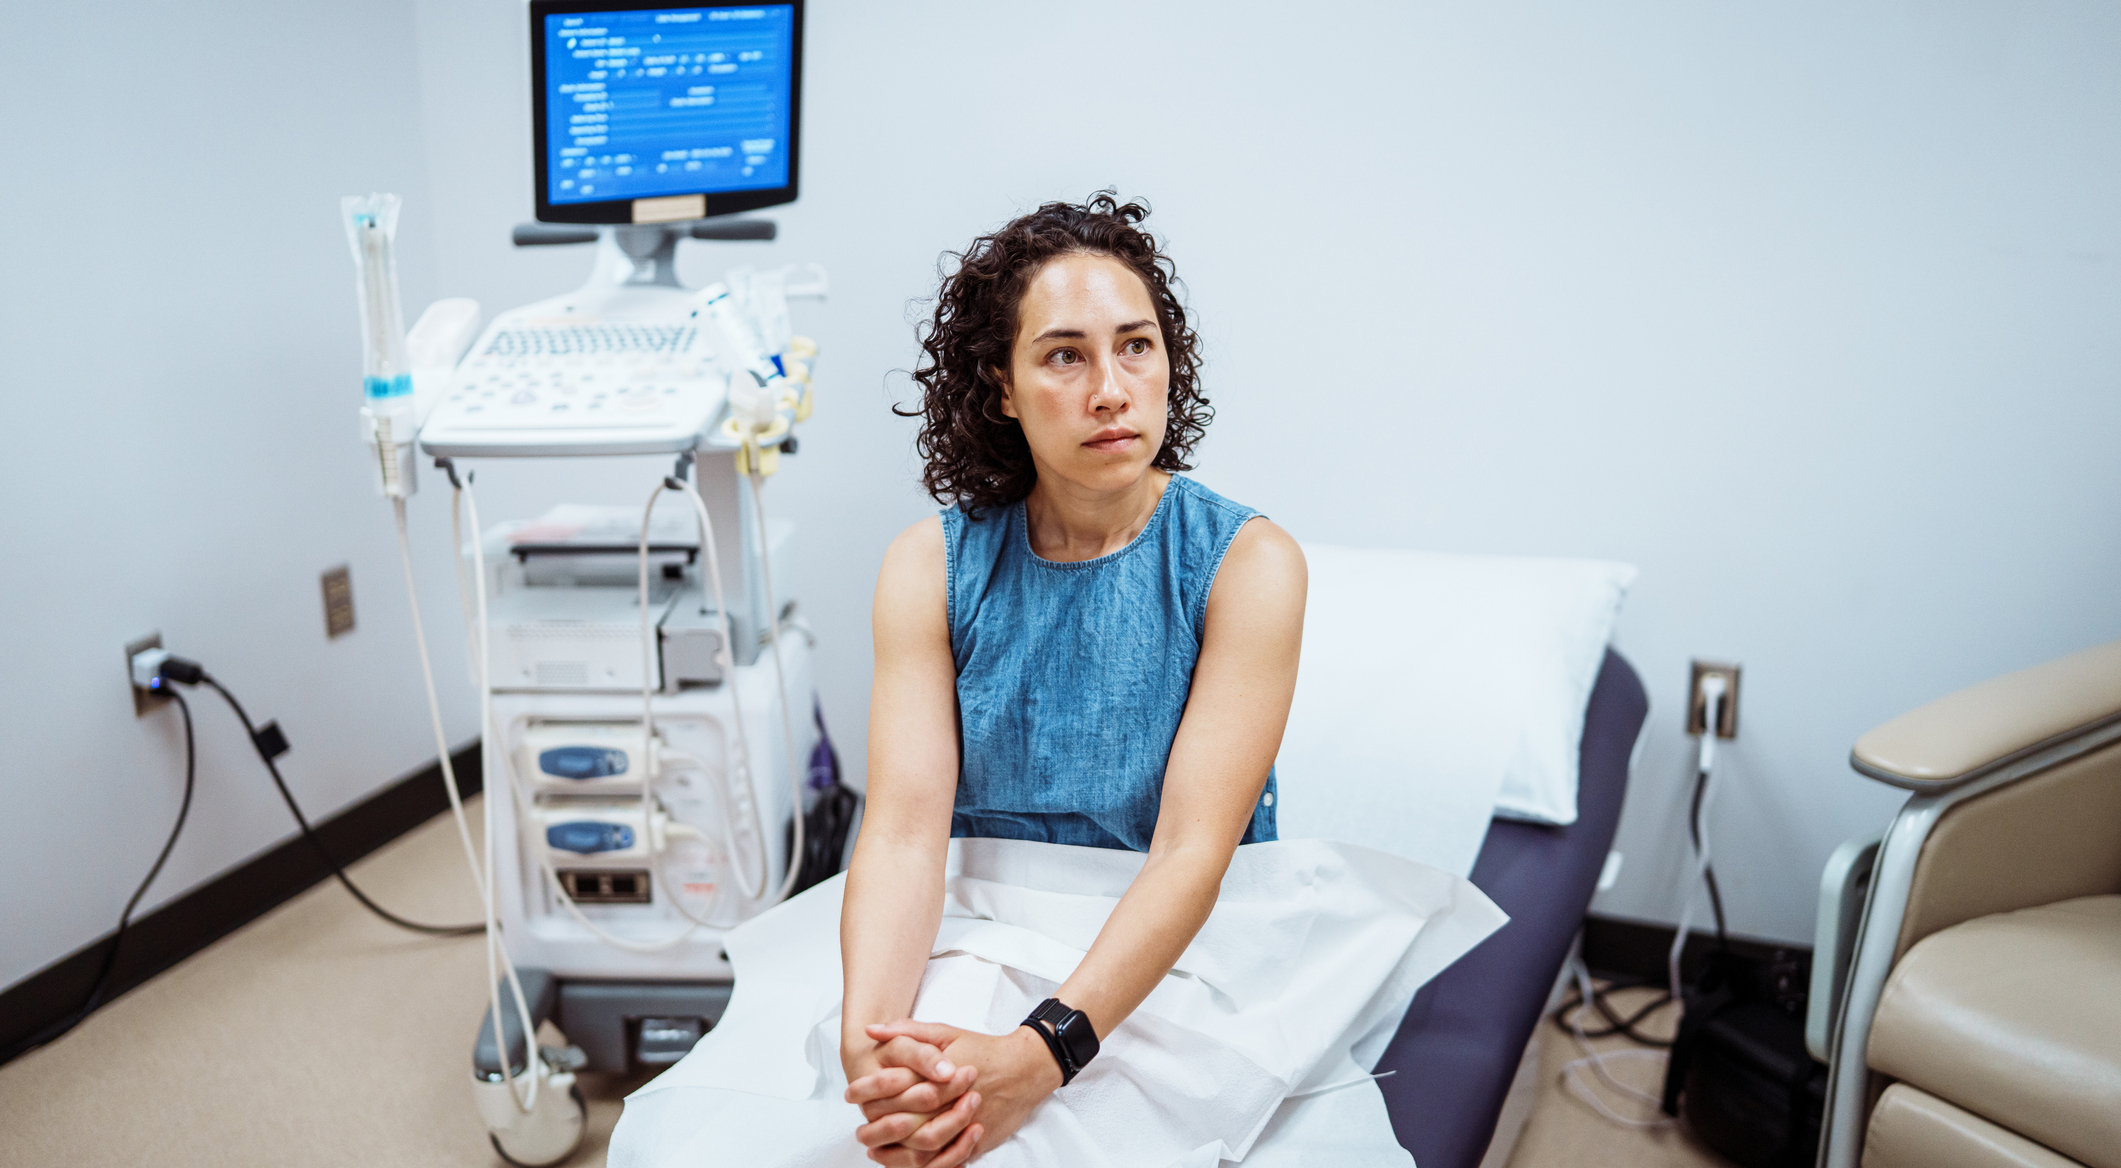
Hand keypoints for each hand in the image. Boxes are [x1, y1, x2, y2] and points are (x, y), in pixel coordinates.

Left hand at [864, 1020, 1064, 1157]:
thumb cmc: (982, 1048)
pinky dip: (922, 1163)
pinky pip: (945, 1159)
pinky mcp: (975, 1140)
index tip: (851, 1095)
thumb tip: (871, 1030)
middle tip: (859, 1132)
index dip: (868, 1092)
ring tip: (874, 1150)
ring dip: (894, 1152)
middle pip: (904, 1121)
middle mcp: (948, 1100)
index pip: (894, 1087)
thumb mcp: (945, 1032)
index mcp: (937, 1073)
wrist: (1025, 1067)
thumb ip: (907, 1031)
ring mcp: (962, 1123)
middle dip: (876, 1128)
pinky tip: (905, 1160)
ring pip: (921, 1146)